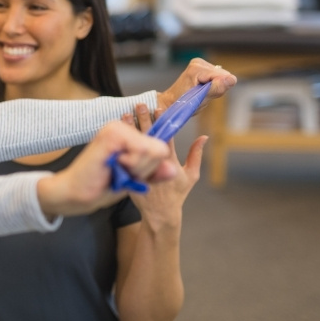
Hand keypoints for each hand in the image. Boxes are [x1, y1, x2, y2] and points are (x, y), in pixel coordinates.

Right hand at [36, 121, 176, 217]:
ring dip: (137, 168)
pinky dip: (131, 164)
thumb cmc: (101, 186)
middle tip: (120, 171)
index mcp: (129, 137)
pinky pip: (142, 149)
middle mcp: (123, 128)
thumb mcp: (134, 180)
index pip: (161, 147)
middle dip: (145, 168)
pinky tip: (115, 165)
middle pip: (160, 149)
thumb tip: (172, 169)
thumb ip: (154, 172)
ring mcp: (117, 128)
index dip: (151, 167)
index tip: (128, 171)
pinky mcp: (112, 133)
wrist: (75, 192)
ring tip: (116, 169)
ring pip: (153, 149)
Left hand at [123, 104, 204, 229]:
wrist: (160, 215)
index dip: (162, 123)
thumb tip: (204, 136)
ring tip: (123, 114)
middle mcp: (154, 166)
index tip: (159, 108)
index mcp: (170, 164)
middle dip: (143, 120)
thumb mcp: (191, 176)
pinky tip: (116, 133)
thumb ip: (196, 155)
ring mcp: (140, 171)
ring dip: (129, 129)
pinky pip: (123, 157)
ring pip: (133, 146)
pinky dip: (120, 144)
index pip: (166, 138)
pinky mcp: (129, 176)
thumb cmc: (177, 194)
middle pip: (147, 138)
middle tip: (139, 105)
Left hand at [157, 58, 236, 112]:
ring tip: (201, 92)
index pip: (222, 77)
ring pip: (222, 75)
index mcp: (196, 69)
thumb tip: (231, 79)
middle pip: (223, 75)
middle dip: (217, 87)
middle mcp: (199, 63)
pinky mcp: (203, 66)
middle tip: (203, 94)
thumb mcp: (200, 100)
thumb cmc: (182, 103)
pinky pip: (218, 75)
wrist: (171, 101)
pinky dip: (213, 84)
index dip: (218, 89)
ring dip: (214, 86)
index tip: (206, 95)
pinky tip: (202, 88)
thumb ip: (216, 89)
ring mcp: (200, 63)